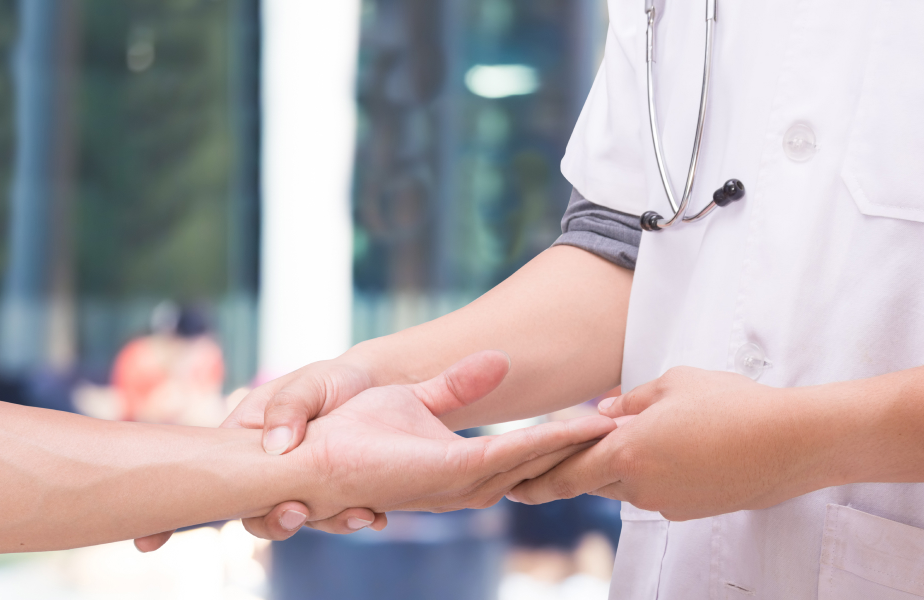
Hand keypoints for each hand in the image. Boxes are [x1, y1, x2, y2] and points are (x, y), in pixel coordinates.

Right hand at [134, 359, 382, 551]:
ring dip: (327, 521)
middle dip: (274, 520)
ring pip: (297, 517)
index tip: (149, 542)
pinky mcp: (328, 494)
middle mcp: (265, 467)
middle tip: (299, 511)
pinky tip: (375, 517)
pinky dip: (352, 518)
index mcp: (244, 437)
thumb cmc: (333, 380)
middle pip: (251, 509)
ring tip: (359, 514)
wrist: (377, 388)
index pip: (204, 476)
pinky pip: (333, 515)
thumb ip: (290, 409)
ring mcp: (296, 484)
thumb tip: (273, 447)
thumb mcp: (312, 383)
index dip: (177, 510)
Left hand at [282, 350, 617, 515]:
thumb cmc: (346, 432)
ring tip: (611, 424)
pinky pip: (509, 456)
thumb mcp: (416, 398)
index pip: (523, 451)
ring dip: (573, 444)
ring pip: (531, 462)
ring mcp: (458, 480)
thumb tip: (497, 360)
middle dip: (580, 446)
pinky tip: (578, 426)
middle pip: (537, 463)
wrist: (302, 454)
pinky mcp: (449, 471)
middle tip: (621, 424)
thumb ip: (458, 385)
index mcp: (458, 466)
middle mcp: (462, 481)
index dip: (563, 435)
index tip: (601, 415)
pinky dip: (547, 442)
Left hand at [508, 366, 843, 520]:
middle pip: (592, 481)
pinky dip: (656, 472)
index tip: (511, 488)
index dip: (535, 481)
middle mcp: (641, 486)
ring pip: (627, 485)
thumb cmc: (732, 403)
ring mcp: (667, 503)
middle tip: (560, 459)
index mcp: (627, 453)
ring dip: (624, 465)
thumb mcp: (672, 384)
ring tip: (652, 435)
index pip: (565, 473)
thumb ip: (629, 401)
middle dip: (576, 468)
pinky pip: (658, 491)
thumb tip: (601, 414)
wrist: (793, 441)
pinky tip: (684, 447)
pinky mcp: (691, 511)